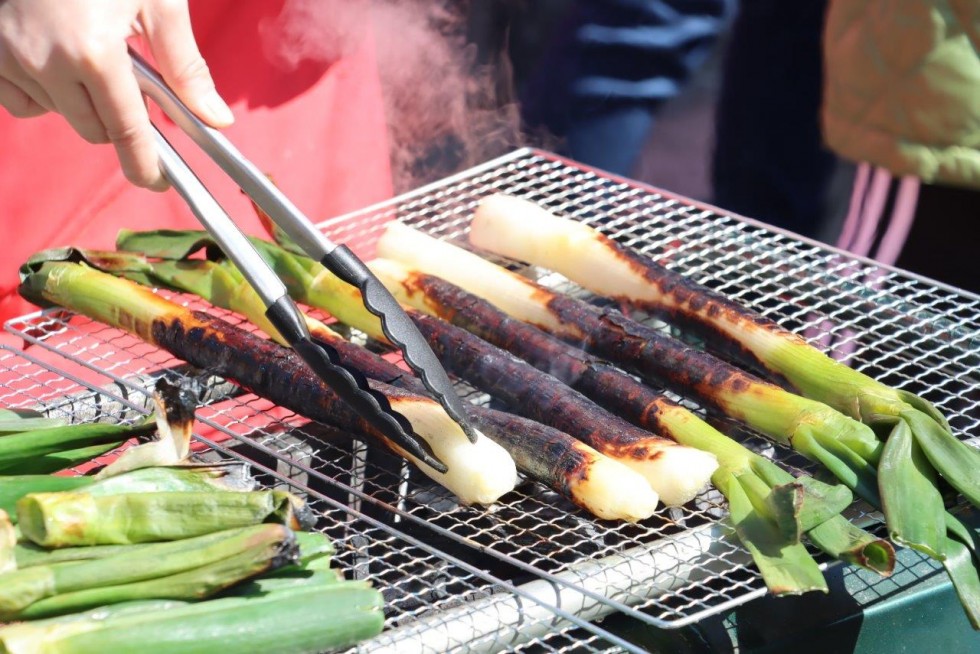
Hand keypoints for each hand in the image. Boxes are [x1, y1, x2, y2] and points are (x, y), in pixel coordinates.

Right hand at [0, 0, 233, 189]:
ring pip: (57, 115)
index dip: (144, 164)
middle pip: (94, 130)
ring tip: (87, 49)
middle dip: (117, 117)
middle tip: (127, 78)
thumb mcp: (157, 3)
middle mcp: (44, 61)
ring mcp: (6, 57)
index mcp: (94, 52)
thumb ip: (186, 67)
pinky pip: (19, 99)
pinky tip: (52, 54)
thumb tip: (216, 121)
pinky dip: (40, 89)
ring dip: (78, 99)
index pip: (125, 132)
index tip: (155, 180)